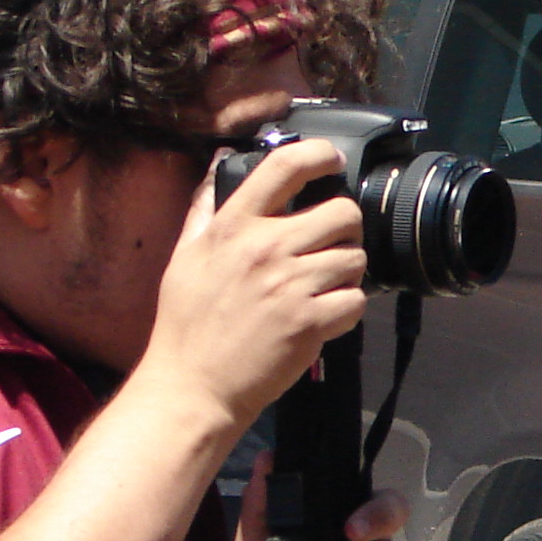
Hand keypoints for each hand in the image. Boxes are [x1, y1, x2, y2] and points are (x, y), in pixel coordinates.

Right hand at [141, 141, 368, 432]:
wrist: (193, 386)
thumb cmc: (187, 325)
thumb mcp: (185, 257)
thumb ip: (205, 209)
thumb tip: (219, 167)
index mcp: (234, 227)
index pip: (284, 166)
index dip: (320, 154)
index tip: (333, 160)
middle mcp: (265, 249)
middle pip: (343, 212)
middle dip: (346, 228)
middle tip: (331, 245)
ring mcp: (291, 285)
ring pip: (356, 257)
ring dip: (348, 272)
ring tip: (325, 285)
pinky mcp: (310, 322)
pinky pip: (356, 300)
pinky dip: (347, 309)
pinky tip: (324, 315)